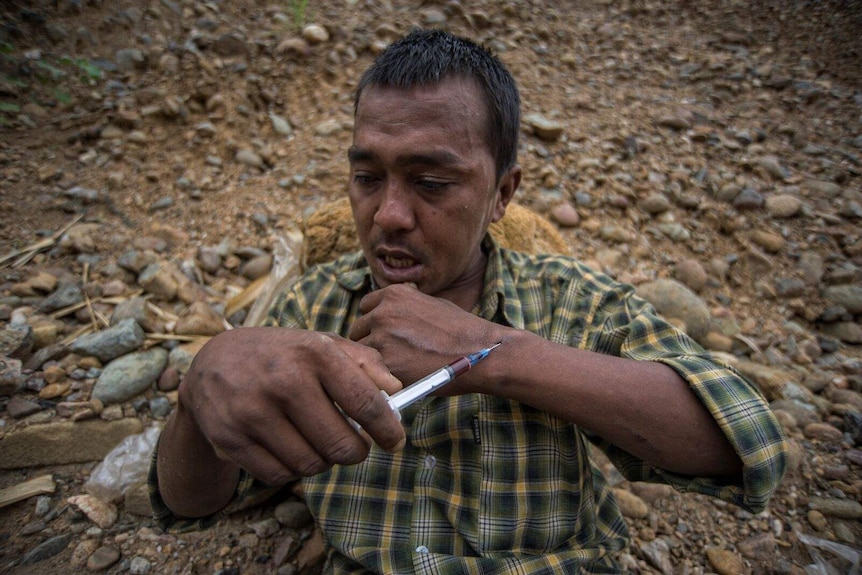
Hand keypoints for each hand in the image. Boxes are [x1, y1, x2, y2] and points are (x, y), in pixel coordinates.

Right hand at [177, 327, 404, 486]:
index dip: (387, 429)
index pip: (365, 403)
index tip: (395, 441)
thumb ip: (365, 362)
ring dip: (324, 461)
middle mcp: (284, 381)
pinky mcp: (231, 438)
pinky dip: (293, 469)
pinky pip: (280, 475)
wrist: (213, 362)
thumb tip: (396, 391)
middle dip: (355, 452)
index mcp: (314, 352)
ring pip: (312, 465)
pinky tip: (291, 448)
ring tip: (319, 442)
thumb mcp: (322, 345)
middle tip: (354, 446)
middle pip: (341, 445)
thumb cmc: (283, 356)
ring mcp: (253, 411)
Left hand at [347, 284, 505, 391]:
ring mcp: (382, 337)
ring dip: (374, 362)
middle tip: (390, 356)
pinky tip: (398, 379)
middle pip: (358, 330)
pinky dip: (380, 377)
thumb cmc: (461, 329)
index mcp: (393, 294)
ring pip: (361, 352)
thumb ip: (405, 305)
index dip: (374, 322)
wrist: (480, 350)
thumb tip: (389, 310)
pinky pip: (371, 372)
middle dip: (370, 342)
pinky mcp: (386, 363)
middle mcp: (383, 312)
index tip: (384, 334)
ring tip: (397, 369)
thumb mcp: (431, 302)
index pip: (365, 307)